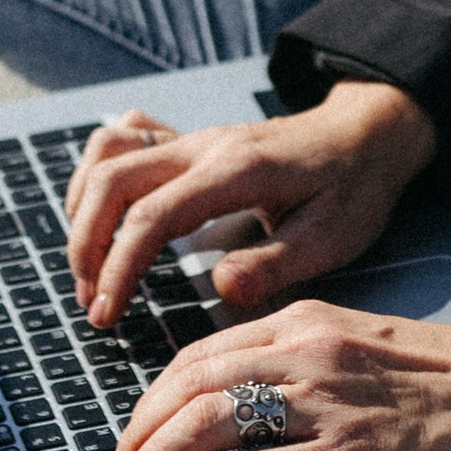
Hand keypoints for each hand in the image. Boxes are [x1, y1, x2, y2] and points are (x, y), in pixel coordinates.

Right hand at [62, 77, 437, 327]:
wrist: (366, 135)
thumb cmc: (353, 188)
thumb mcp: (333, 236)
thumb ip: (275, 263)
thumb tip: (220, 288)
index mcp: (235, 171)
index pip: (152, 215)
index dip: (119, 267)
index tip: (106, 315)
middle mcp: (203, 146)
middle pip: (111, 179)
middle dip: (87, 244)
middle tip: (93, 304)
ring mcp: (193, 139)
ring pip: (107, 152)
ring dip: (84, 208)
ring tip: (92, 266)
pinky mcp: (190, 142)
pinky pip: (125, 138)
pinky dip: (99, 173)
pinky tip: (107, 215)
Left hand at [106, 300, 450, 450]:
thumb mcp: (368, 350)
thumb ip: (312, 367)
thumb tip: (262, 411)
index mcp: (309, 323)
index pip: (203, 353)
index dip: (155, 397)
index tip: (137, 432)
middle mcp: (306, 353)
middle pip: (189, 384)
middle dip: (140, 431)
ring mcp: (325, 402)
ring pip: (206, 421)